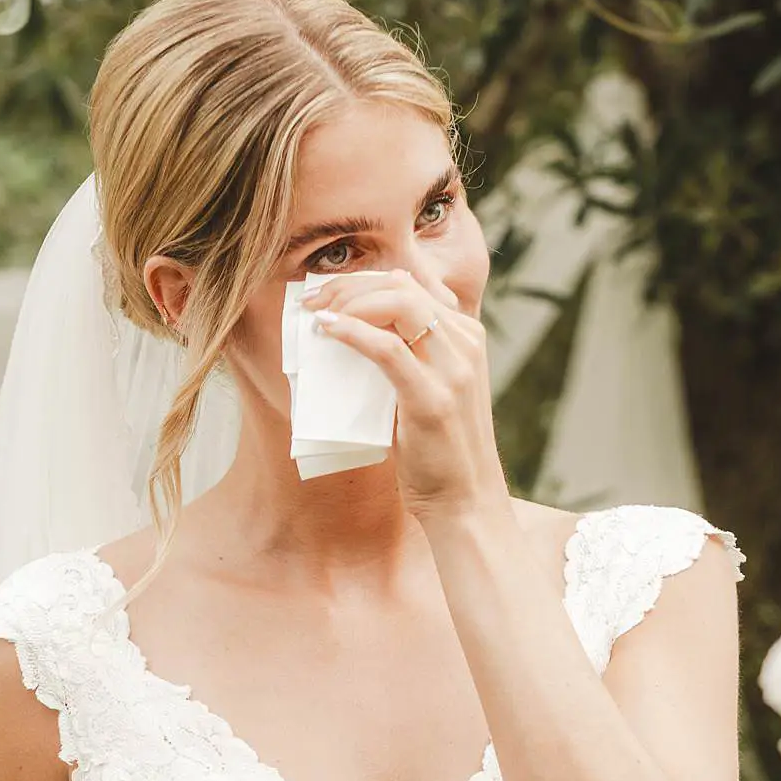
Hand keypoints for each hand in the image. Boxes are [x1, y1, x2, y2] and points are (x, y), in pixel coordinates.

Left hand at [303, 269, 505, 520]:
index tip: (328, 294)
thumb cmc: (440, 450)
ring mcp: (454, 370)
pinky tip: (328, 330)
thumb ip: (408, 356)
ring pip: (398, 305)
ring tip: (318, 315)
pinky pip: (387, 348)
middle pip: (402, 287)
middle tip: (313, 302)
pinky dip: (352, 332)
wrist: (465, 499)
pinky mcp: (433, 398)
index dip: (364, 280)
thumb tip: (363, 322)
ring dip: (349, 303)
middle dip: (350, 286)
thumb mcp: (429, 389)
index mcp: (466, 337)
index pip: (412, 285)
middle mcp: (465, 344)